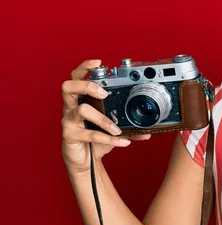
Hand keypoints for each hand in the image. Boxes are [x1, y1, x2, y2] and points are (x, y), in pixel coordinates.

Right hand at [61, 59, 150, 175]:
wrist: (86, 161)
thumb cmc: (96, 139)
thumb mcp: (114, 128)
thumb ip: (130, 125)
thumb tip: (150, 128)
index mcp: (81, 99)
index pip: (76, 77)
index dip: (85, 68)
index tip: (98, 62)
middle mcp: (72, 107)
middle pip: (68, 86)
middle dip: (87, 85)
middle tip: (104, 92)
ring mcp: (69, 121)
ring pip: (80, 110)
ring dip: (103, 118)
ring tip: (117, 128)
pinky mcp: (70, 136)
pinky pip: (89, 134)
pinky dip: (108, 138)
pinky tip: (122, 141)